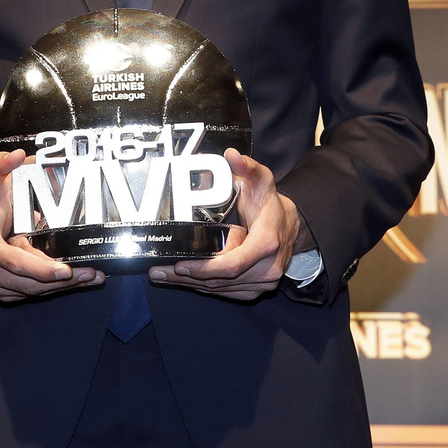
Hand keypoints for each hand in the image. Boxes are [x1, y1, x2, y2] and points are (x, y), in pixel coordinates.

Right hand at [0, 150, 103, 301]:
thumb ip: (0, 164)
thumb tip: (17, 155)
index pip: (14, 261)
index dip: (40, 268)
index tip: (64, 269)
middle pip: (28, 283)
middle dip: (61, 281)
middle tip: (90, 273)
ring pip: (31, 292)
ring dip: (61, 288)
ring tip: (90, 277)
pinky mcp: (1, 291)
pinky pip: (29, 293)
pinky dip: (51, 289)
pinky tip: (74, 281)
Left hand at [150, 149, 308, 301]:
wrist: (290, 226)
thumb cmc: (270, 204)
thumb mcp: (262, 181)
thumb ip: (247, 167)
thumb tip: (230, 155)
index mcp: (267, 243)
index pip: (233, 264)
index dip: (205, 268)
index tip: (181, 264)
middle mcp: (267, 268)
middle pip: (221, 280)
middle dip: (187, 277)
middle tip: (158, 271)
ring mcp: (262, 283)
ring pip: (220, 289)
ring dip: (190, 285)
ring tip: (162, 276)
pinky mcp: (255, 289)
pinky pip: (226, 292)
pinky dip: (203, 287)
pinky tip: (182, 281)